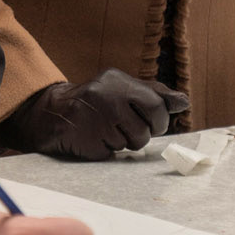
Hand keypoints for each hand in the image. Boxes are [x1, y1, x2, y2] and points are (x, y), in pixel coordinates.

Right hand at [1, 69, 189, 158]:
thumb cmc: (95, 103)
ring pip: (131, 144)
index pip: (156, 105)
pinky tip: (94, 139)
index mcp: (118, 80)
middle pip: (147, 128)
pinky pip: (112, 153)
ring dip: (123, 143)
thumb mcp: (122, 89)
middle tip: (129, 130)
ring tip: (106, 132)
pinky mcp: (86, 139)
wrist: (51, 113)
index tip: (151, 122)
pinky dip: (106, 150)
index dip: (158, 120)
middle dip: (143, 134)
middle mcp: (106, 96)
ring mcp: (95, 118)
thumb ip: (153, 94)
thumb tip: (184, 102)